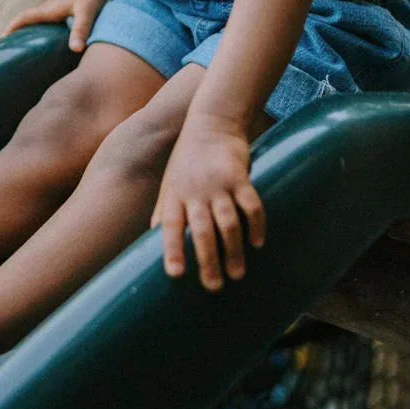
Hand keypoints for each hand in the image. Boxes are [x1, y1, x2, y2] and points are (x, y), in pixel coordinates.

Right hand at [4, 0, 114, 54]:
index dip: (12, 29)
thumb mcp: (87, 11)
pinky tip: (54, 38)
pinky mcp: (68, 6)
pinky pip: (51, 20)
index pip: (24, 18)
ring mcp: (58, 6)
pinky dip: (46, 29)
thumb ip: (80, 30)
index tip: (0, 40)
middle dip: (17, 32)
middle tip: (9, 48)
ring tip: (29, 46)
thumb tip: (75, 50)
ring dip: (31, 30)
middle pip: (28, 20)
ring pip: (39, 20)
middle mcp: (50, 7)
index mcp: (49, 9)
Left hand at [150, 117, 265, 291]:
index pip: (169, 226)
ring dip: (233, 250)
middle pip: (201, 230)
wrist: (211, 122)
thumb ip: (164, 209)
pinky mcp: (240, 177)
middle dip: (207, 260)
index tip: (175, 274)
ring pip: (227, 223)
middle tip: (214, 286)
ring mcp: (218, 184)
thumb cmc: (187, 158)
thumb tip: (152, 236)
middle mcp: (195, 191)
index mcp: (174, 195)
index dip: (172, 249)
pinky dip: (255, 225)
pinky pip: (250, 205)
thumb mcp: (169, 182)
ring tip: (237, 274)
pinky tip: (257, 243)